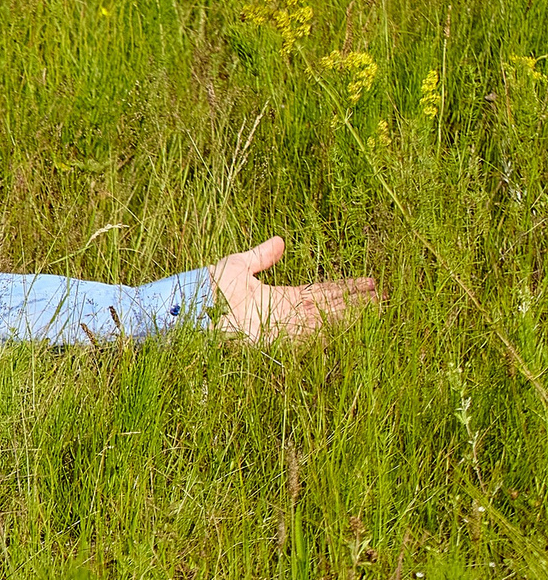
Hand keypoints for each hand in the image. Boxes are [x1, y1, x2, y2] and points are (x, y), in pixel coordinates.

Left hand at [208, 236, 378, 341]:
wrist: (192, 310)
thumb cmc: (210, 289)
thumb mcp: (237, 266)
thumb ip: (261, 256)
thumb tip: (281, 241)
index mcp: (282, 296)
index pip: (323, 291)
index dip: (347, 288)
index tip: (370, 283)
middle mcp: (289, 314)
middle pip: (333, 307)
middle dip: (359, 303)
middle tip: (387, 298)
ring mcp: (288, 327)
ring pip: (330, 320)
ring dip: (355, 315)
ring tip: (382, 309)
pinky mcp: (282, 339)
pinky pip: (315, 335)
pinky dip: (336, 330)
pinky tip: (357, 325)